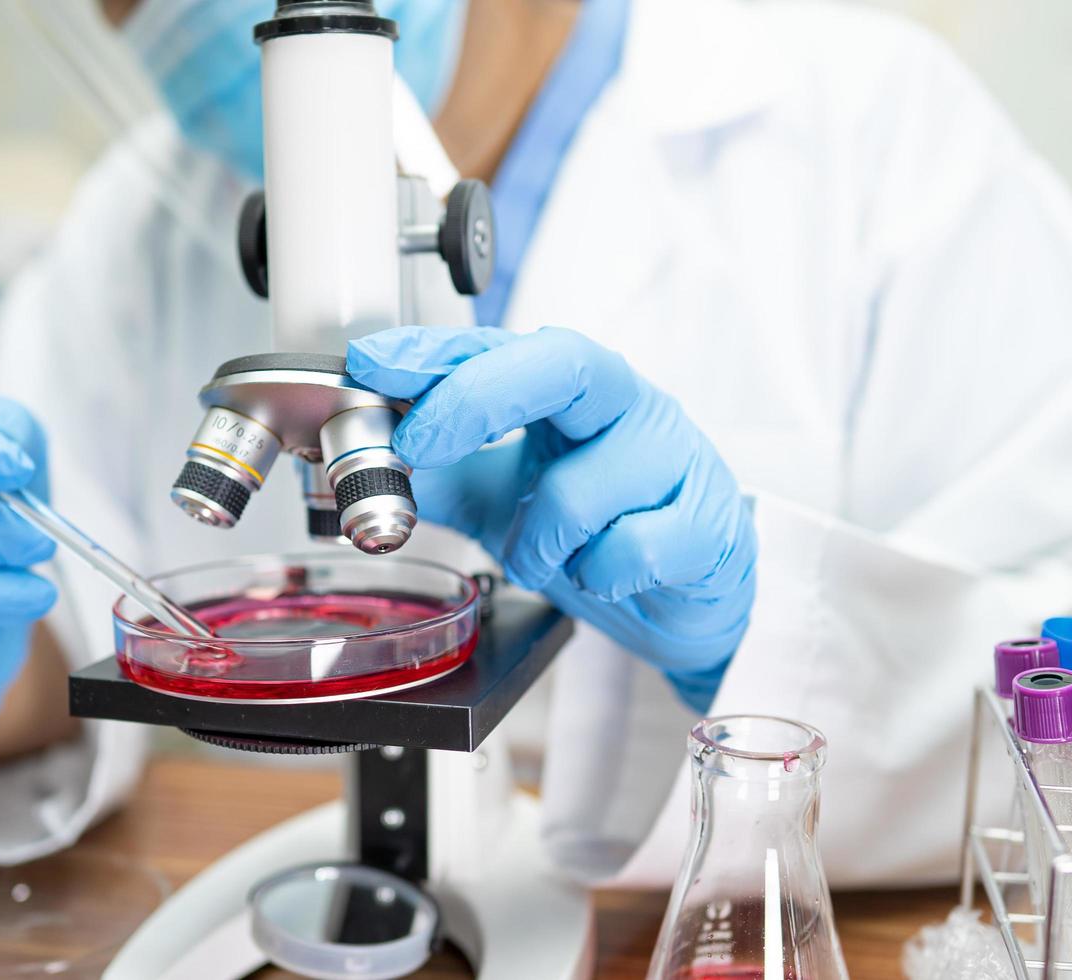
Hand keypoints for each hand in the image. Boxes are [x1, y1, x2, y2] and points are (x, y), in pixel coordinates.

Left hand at [347, 327, 756, 709]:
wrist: (688, 595)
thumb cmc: (600, 529)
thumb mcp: (504, 497)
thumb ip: (440, 474)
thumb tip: (363, 462)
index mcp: (572, 388)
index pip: (501, 345)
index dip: (434, 351)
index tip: (372, 363)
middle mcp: (627, 405)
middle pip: (561, 364)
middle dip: (475, 399)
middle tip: (418, 447)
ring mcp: (675, 459)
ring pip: (581, 488)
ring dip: (534, 542)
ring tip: (538, 559)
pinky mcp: (708, 524)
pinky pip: (633, 550)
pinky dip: (596, 576)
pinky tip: (599, 575)